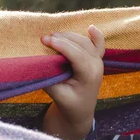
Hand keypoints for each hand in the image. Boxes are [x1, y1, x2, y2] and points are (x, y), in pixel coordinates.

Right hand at [40, 25, 104, 139]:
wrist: (81, 111)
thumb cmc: (69, 104)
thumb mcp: (58, 94)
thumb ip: (50, 78)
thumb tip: (40, 62)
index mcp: (90, 75)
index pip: (77, 55)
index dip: (61, 45)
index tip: (45, 40)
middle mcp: (97, 66)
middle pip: (80, 45)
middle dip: (62, 39)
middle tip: (44, 38)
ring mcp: (99, 62)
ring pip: (85, 41)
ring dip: (69, 36)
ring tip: (52, 37)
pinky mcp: (97, 60)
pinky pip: (98, 45)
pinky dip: (95, 36)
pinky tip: (90, 28)